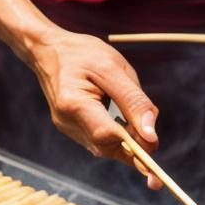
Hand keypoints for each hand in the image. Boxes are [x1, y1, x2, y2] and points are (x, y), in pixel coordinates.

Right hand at [27, 28, 162, 188]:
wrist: (49, 50)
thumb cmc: (82, 53)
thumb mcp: (113, 68)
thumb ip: (133, 100)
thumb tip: (152, 135)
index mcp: (73, 103)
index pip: (106, 134)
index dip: (134, 146)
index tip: (155, 147)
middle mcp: (67, 121)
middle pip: (107, 147)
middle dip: (135, 153)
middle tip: (156, 154)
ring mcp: (67, 127)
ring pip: (105, 148)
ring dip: (128, 147)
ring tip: (146, 136)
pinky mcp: (72, 128)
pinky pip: (99, 141)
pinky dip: (118, 140)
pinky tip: (130, 131)